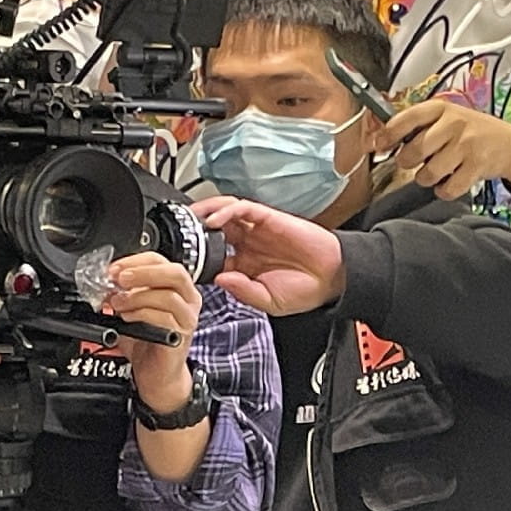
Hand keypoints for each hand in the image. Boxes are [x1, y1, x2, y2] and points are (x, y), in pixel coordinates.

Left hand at [101, 253, 200, 411]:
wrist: (155, 375)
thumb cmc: (145, 342)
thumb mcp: (131, 309)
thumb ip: (123, 292)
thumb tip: (106, 279)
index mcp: (177, 287)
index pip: (161, 261)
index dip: (135, 261)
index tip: (114, 269)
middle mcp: (188, 299)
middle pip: (174, 272)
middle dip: (142, 272)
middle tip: (119, 279)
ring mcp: (188, 317)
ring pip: (169, 295)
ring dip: (137, 296)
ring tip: (118, 303)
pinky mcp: (182, 335)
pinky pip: (164, 318)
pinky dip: (141, 315)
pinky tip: (127, 319)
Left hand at [192, 196, 346, 316]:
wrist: (333, 278)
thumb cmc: (305, 291)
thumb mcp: (268, 302)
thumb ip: (243, 290)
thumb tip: (219, 279)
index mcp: (244, 266)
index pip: (212, 256)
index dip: (196, 257)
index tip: (181, 261)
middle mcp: (248, 245)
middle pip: (213, 230)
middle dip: (194, 229)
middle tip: (177, 233)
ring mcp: (257, 230)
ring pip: (224, 213)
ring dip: (206, 213)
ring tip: (192, 219)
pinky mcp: (269, 218)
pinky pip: (243, 208)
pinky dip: (226, 211)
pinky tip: (216, 220)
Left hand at [378, 101, 510, 201]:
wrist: (509, 144)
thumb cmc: (471, 131)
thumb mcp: (446, 118)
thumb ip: (416, 126)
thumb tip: (379, 140)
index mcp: (441, 108)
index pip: (406, 119)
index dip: (386, 135)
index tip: (377, 145)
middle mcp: (454, 124)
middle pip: (414, 151)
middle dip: (408, 162)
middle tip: (415, 161)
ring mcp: (466, 146)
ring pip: (429, 173)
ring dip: (427, 178)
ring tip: (437, 170)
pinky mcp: (477, 167)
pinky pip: (447, 188)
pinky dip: (444, 190)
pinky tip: (450, 180)